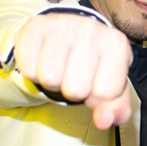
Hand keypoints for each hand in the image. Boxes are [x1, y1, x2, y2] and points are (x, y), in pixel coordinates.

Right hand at [14, 13, 132, 129]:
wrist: (69, 36)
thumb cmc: (95, 66)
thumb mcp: (113, 88)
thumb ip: (116, 109)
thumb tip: (104, 121)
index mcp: (117, 45)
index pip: (105, 94)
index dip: (96, 98)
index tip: (96, 84)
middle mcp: (92, 29)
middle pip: (75, 89)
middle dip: (73, 91)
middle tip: (75, 76)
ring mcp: (63, 24)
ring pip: (49, 79)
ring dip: (53, 82)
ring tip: (61, 68)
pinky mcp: (36, 25)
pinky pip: (29, 69)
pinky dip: (34, 72)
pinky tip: (45, 59)